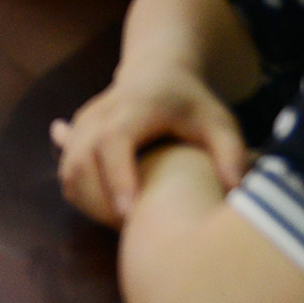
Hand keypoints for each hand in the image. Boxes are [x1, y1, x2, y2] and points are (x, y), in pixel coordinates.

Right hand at [52, 64, 248, 229]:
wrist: (158, 71)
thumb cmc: (192, 103)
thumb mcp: (220, 122)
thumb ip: (231, 154)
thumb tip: (235, 191)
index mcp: (137, 106)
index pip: (114, 140)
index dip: (117, 177)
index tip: (130, 216)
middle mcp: (103, 112)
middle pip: (81, 158)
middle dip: (99, 200)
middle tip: (133, 231)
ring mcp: (84, 123)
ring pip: (69, 169)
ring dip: (89, 202)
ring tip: (124, 224)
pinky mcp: (77, 135)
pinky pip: (68, 172)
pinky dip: (82, 197)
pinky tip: (109, 212)